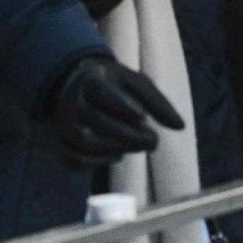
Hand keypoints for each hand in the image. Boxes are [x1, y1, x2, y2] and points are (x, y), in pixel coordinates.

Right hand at [51, 53, 182, 167]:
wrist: (81, 86)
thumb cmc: (116, 86)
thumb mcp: (138, 84)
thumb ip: (158, 103)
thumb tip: (180, 126)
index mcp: (92, 79)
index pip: (100, 90)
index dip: (119, 104)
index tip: (140, 115)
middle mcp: (72, 100)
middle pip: (95, 120)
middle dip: (127, 134)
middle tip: (153, 141)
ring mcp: (64, 123)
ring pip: (83, 142)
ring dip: (114, 148)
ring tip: (139, 147)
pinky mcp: (62, 142)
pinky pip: (71, 159)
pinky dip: (95, 163)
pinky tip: (117, 156)